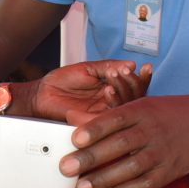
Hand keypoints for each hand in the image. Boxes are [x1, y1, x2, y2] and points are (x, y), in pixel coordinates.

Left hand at [31, 60, 150, 121]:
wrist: (42, 94)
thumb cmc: (62, 82)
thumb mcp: (88, 69)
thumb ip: (109, 66)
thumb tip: (131, 64)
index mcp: (112, 92)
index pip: (134, 88)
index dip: (142, 78)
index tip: (146, 67)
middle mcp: (111, 106)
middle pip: (135, 99)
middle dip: (133, 83)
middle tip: (126, 72)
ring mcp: (103, 116)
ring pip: (126, 109)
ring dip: (123, 90)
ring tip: (114, 77)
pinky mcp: (94, 123)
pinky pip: (110, 117)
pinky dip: (112, 101)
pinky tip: (108, 89)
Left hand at [59, 96, 188, 187]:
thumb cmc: (165, 113)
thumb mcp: (139, 106)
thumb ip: (110, 118)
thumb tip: (74, 125)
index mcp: (141, 111)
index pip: (114, 119)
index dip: (93, 130)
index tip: (74, 139)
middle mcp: (151, 131)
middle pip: (119, 145)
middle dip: (91, 158)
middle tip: (67, 168)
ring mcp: (162, 152)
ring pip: (131, 168)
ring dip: (105, 179)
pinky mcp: (170, 171)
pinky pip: (146, 184)